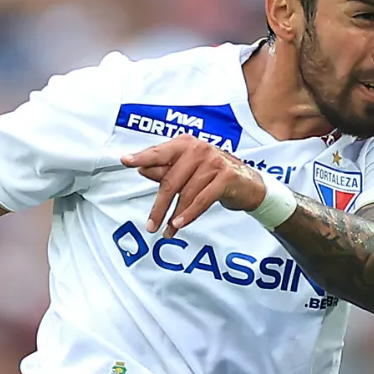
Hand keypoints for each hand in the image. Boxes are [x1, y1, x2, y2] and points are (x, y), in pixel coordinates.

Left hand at [122, 136, 266, 237]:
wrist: (248, 184)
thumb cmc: (214, 175)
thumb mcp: (188, 171)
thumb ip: (165, 170)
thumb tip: (142, 169)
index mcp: (185, 144)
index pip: (159, 152)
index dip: (142, 157)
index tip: (125, 161)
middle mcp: (198, 149)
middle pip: (171, 180)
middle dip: (160, 206)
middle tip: (151, 224)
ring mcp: (213, 161)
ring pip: (186, 193)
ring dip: (175, 215)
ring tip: (168, 230)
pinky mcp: (226, 176)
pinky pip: (202, 199)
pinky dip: (190, 214)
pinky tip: (180, 224)